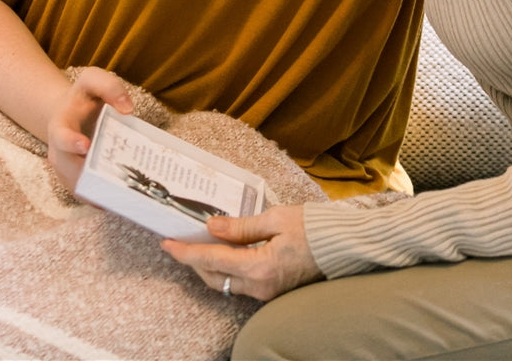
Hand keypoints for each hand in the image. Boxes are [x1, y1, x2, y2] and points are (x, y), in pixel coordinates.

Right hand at [46, 67, 134, 192]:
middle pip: (69, 169)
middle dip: (90, 174)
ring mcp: (66, 170)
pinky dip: (103, 200)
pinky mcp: (76, 181)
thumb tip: (127, 109)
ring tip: (124, 195)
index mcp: (60, 125)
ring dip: (99, 192)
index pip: (61, 136)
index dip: (71, 142)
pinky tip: (123, 201)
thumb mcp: (94, 80)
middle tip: (115, 180)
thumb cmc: (85, 97)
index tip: (86, 146)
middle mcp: (59, 152)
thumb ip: (110, 87)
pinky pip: (87, 195)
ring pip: (79, 187)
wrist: (72, 113)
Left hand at [160, 204, 321, 301]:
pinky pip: (241, 284)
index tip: (167, 243)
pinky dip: (226, 269)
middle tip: (179, 243)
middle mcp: (260, 286)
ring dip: (209, 266)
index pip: (213, 259)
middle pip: (214, 277)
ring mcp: (267, 292)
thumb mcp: (276, 218)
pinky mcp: (272, 291)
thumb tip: (212, 227)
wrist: (344, 247)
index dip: (187, 252)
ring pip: (226, 283)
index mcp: (260, 267)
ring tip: (197, 246)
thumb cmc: (314, 228)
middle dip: (193, 262)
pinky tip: (223, 253)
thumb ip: (241, 226)